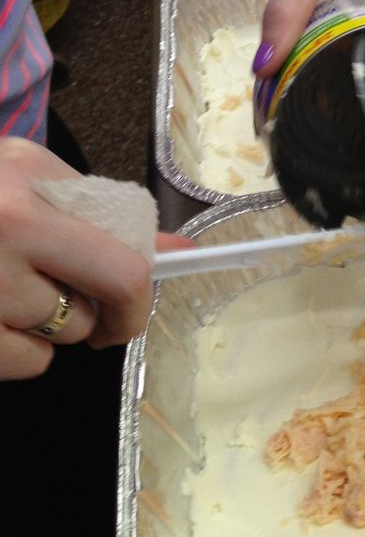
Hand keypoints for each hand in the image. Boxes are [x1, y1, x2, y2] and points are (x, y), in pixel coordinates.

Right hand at [0, 138, 192, 379]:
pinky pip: (24, 363)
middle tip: (76, 299)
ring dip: (49, 325)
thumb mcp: (25, 172)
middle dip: (100, 314)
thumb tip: (175, 249)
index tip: (134, 304)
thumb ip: (100, 209)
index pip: (121, 263)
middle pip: (94, 309)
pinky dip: (18, 350)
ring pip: (58, 338)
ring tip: (8, 287)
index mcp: (29, 186)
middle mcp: (4, 234)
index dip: (138, 295)